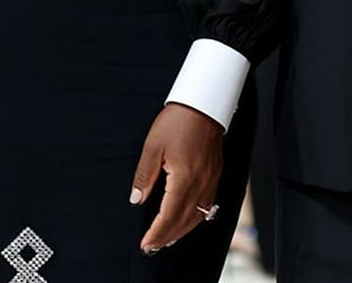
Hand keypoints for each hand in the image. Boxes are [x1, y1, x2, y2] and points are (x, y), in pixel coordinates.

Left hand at [131, 103, 223, 254]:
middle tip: (152, 246)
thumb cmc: (178, 121)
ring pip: (198, 216)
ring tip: (167, 239)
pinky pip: (207, 205)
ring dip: (182, 231)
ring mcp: (211, 180)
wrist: (204, 104)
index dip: (157, 233)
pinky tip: (187, 220)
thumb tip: (136, 200)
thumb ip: (144, 176)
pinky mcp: (215, 174)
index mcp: (184, 178)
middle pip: (184, 220)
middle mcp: (201, 183)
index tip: (146, 243)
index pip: (169, 216)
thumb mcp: (153, 146)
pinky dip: (195, 218)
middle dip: (167, 236)